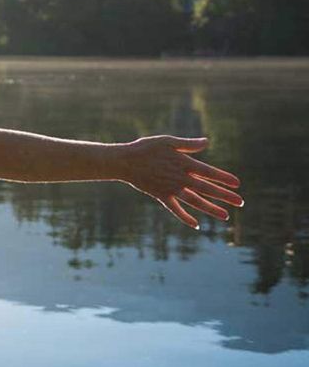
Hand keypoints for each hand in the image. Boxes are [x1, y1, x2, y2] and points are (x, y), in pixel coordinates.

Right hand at [117, 135, 242, 228]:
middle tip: (240, 202)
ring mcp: (171, 189)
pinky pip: (175, 209)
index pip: (209, 172)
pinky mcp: (161, 196)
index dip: (224, 178)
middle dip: (224, 195)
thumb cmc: (146, 148)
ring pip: (195, 201)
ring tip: (225, 216)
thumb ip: (188, 144)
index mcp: (184, 163)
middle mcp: (180, 178)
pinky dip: (185, 217)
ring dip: (211, 209)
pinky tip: (196, 224)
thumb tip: (207, 142)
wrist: (125, 162)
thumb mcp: (167, 141)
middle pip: (206, 188)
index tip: (237, 184)